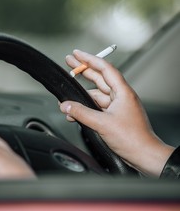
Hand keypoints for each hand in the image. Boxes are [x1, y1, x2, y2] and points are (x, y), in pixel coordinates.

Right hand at [59, 50, 173, 176]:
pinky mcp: (114, 117)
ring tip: (66, 98)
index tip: (76, 54)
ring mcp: (117, 107)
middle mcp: (120, 97)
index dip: (89, 59)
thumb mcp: (102, 123)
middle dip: (83, 71)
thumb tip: (66, 106)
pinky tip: (75, 113)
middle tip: (69, 63)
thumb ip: (81, 113)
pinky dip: (85, 108)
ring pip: (95, 95)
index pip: (104, 68)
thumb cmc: (133, 139)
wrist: (144, 156)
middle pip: (99, 78)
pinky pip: (96, 108)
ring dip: (81, 96)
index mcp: (122, 92)